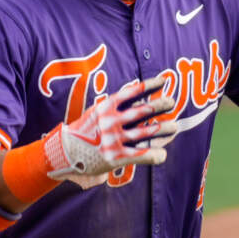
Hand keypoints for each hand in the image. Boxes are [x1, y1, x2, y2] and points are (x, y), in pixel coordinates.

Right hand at [43, 78, 180, 186]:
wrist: (64, 152)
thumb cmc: (85, 130)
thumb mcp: (96, 112)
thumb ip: (115, 106)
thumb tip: (140, 99)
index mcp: (106, 106)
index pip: (132, 92)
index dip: (149, 85)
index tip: (164, 80)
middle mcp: (111, 121)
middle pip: (142, 111)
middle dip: (160, 105)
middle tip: (172, 102)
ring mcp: (113, 139)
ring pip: (146, 133)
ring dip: (164, 129)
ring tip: (174, 127)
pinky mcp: (115, 157)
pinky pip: (141, 155)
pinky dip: (155, 155)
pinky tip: (162, 154)